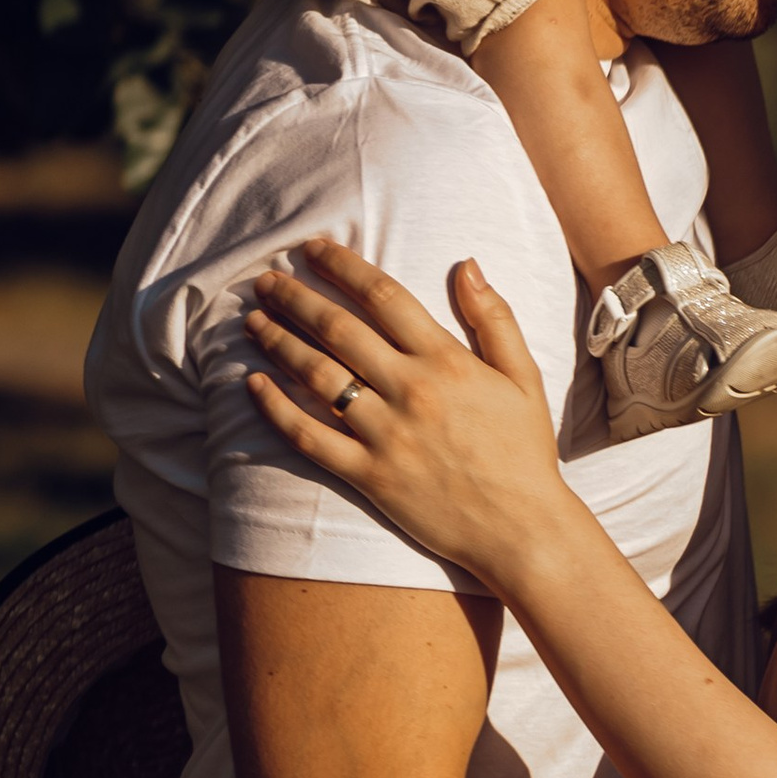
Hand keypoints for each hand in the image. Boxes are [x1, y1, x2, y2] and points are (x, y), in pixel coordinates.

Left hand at [242, 238, 566, 584]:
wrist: (521, 528)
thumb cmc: (524, 451)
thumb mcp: (524, 376)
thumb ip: (495, 317)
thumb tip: (468, 264)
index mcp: (446, 361)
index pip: (383, 297)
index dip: (343, 266)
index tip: (313, 249)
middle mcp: (411, 391)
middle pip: (338, 330)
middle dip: (295, 299)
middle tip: (265, 281)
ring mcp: (385, 434)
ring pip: (317, 377)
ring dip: (279, 343)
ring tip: (252, 322)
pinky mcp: (368, 475)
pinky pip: (309, 437)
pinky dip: (275, 409)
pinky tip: (253, 386)